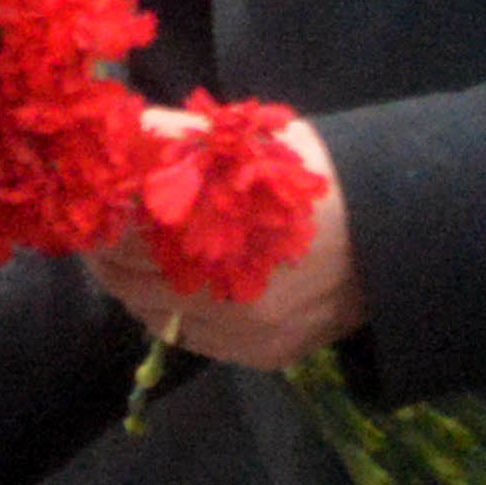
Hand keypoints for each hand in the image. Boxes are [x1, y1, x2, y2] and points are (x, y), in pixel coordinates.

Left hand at [96, 110, 362, 367]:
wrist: (396, 238)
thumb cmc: (320, 181)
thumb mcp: (255, 144)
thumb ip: (185, 138)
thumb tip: (122, 129)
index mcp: (223, 230)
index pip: (126, 235)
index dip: (100, 219)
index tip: (89, 203)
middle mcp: (228, 292)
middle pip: (130, 280)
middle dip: (107, 254)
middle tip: (99, 231)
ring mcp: (245, 332)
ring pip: (154, 315)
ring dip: (133, 286)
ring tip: (130, 258)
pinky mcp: (261, 355)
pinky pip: (191, 339)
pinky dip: (171, 313)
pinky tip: (175, 286)